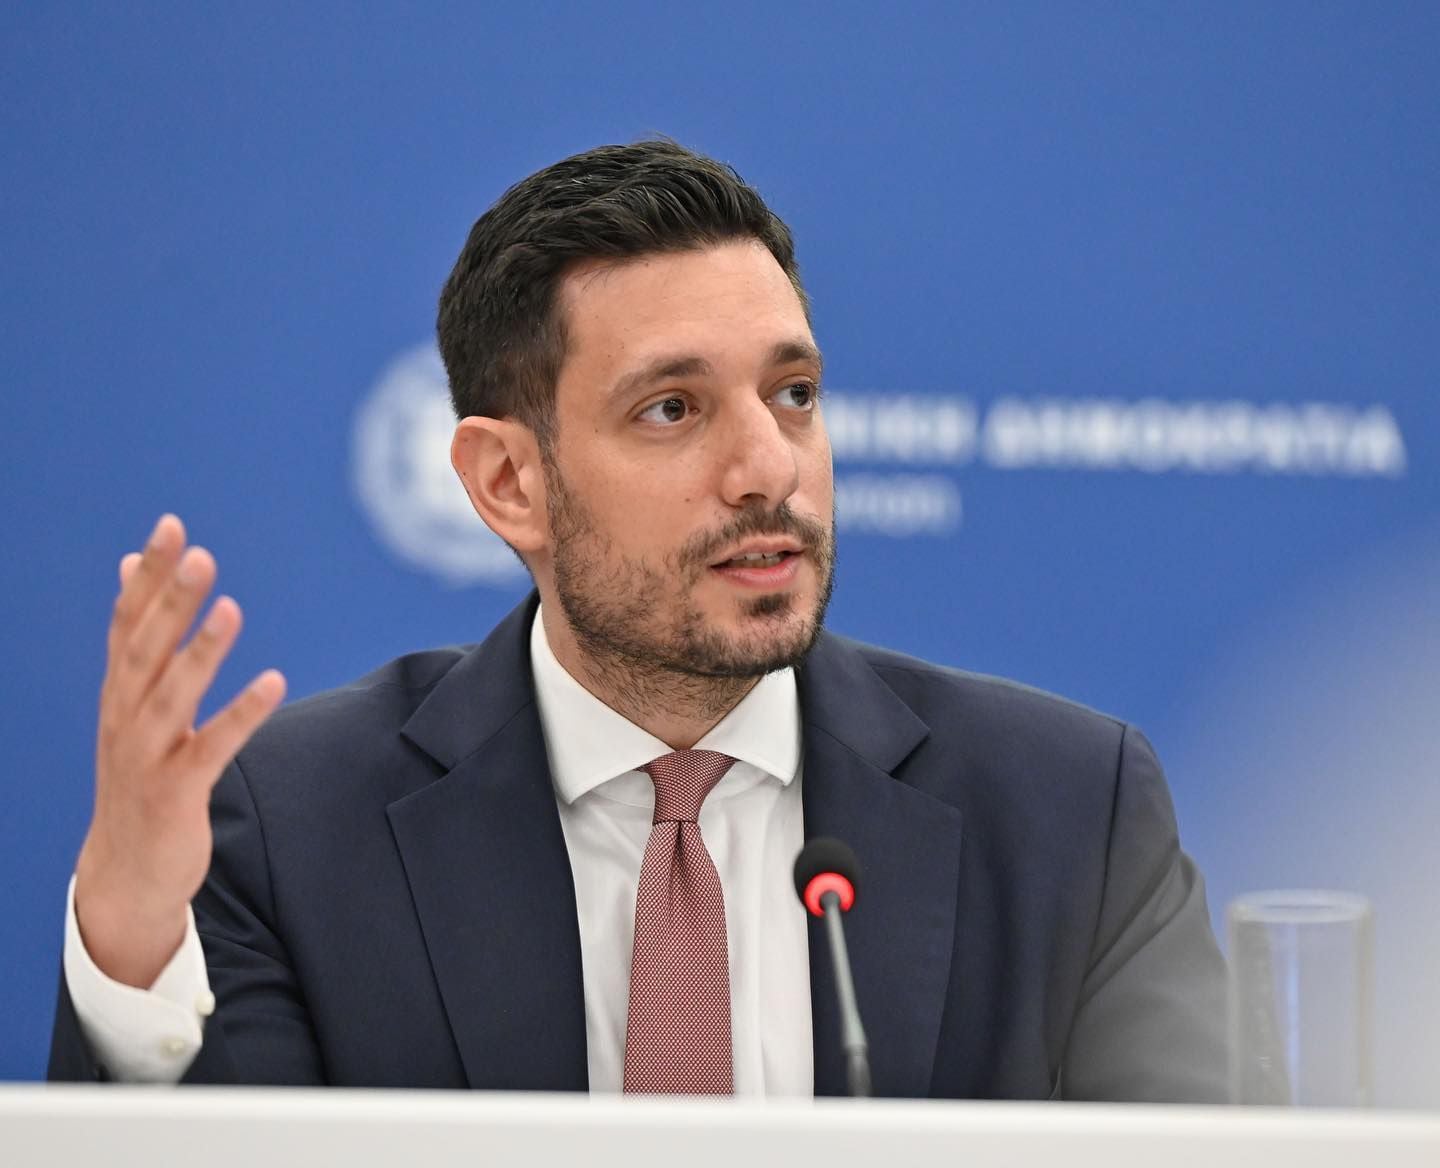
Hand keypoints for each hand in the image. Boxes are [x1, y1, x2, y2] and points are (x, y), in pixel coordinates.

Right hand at [74, 515, 285, 987]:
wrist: (126, 871)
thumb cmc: (139, 774)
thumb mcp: (131, 704)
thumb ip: (137, 638)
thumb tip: (129, 569)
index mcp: (118, 691)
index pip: (128, 621)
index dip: (147, 575)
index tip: (169, 525)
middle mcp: (124, 716)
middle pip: (145, 648)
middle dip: (170, 600)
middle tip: (197, 553)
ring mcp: (145, 755)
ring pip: (172, 695)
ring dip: (201, 651)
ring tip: (231, 608)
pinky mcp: (175, 791)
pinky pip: (211, 747)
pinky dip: (241, 714)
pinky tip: (274, 682)